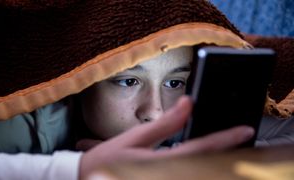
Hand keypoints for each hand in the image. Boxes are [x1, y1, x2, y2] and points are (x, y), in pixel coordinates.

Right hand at [78, 96, 254, 178]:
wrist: (90, 178)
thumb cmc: (109, 159)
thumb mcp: (135, 138)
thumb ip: (165, 123)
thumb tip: (188, 103)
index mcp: (161, 162)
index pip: (200, 149)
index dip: (225, 139)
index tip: (245, 130)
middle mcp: (169, 174)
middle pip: (207, 164)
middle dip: (228, 151)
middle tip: (243, 136)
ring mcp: (167, 177)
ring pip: (200, 170)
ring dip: (218, 158)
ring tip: (230, 144)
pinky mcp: (162, 177)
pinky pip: (188, 172)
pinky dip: (200, 163)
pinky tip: (205, 155)